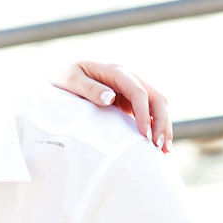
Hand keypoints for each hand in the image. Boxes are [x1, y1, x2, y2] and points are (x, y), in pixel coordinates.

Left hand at [52, 62, 171, 152]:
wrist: (59, 77)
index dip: (144, 112)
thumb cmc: (63, 77)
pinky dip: (156, 127)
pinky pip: (149, 112)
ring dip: (163, 126)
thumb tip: (110, 98)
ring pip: (157, 105)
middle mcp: (127, 78)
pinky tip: (157, 145)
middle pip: (156, 97)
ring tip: (163, 151)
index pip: (138, 91)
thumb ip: (89, 88)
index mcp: (114, 71)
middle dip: (161, 122)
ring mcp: (130, 89)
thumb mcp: (70, 79)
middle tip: (159, 146)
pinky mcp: (129, 100)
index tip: (144, 134)